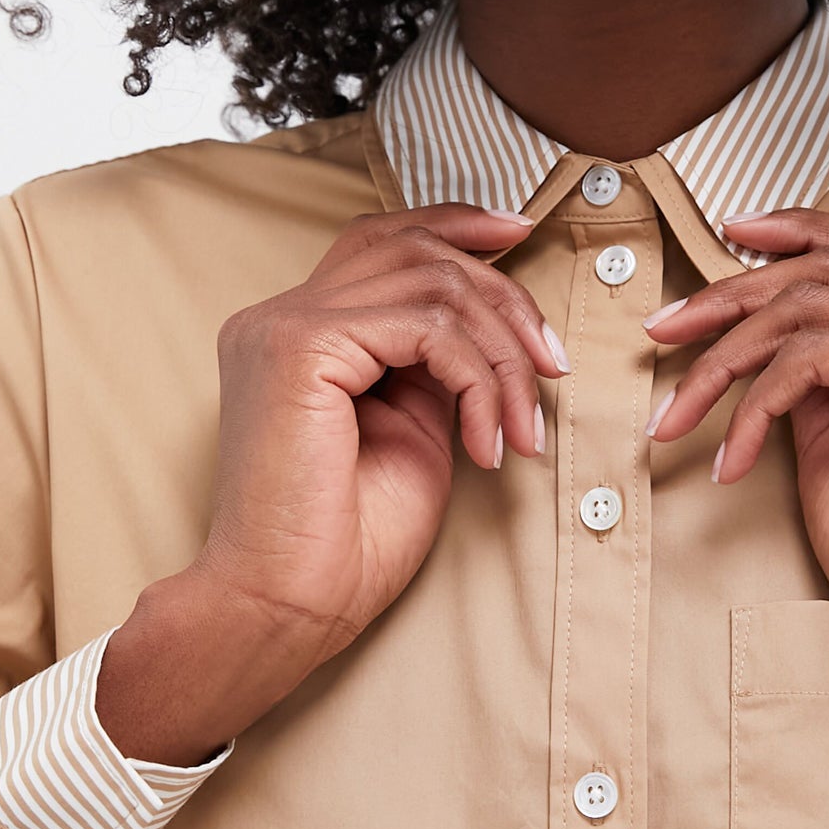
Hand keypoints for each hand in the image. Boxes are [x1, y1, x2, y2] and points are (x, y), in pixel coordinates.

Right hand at [186, 203, 568, 716]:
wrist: (289, 604)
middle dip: (502, 297)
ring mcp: (283, 325)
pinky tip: (488, 440)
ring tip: (524, 423)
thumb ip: (435, 366)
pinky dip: (477, 378)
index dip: (454, 224)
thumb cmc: (347, 541)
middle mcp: (278, 316)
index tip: (519, 233)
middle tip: (550, 363)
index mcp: (297, 333)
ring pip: (431, 283)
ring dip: (502, 352)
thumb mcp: (413, 430)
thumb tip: (492, 327)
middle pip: (414, 250)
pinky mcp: (299, 346)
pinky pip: (425, 326)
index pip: (380, 239)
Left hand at [641, 207, 828, 757]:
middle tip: (664, 326)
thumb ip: (818, 374)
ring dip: (725, 360)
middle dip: (734, 293)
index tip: (733, 233)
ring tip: (677, 414)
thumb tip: (761, 335)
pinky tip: (730, 460)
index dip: (804, 230)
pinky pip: (811, 356)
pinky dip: (754, 404)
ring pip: (810, 308)